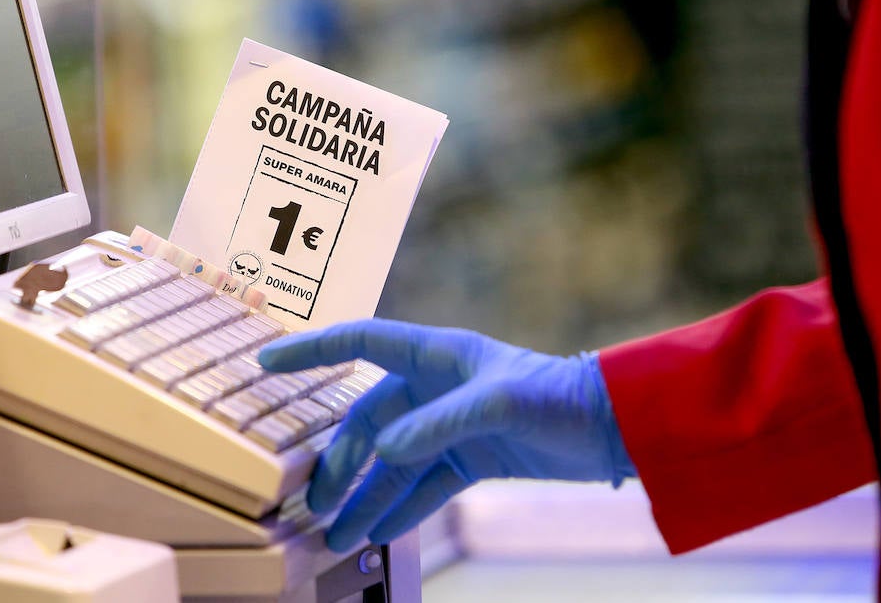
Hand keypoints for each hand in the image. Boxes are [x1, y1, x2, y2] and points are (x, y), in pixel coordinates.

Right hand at [258, 319, 633, 551]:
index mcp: (437, 354)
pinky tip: (371, 534)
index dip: (312, 351)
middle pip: (368, 422)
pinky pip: (420, 486)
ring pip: (391, 463)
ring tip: (335, 537)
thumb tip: (384, 453)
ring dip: (363, 498)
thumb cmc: (560, 396)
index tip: (266, 362)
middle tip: (313, 504)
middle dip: (339, 464)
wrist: (614, 427)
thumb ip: (439, 424)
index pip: (360, 342)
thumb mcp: (501, 404)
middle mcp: (434, 387)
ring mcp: (449, 424)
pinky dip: (397, 509)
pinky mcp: (469, 458)